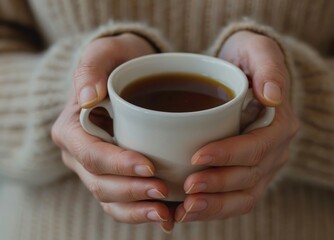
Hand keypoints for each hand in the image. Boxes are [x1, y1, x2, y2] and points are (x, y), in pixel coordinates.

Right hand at [51, 33, 174, 231]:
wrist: (131, 74)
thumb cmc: (119, 62)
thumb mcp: (105, 51)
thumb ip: (92, 66)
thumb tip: (87, 97)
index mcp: (71, 129)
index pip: (90, 154)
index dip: (118, 164)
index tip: (149, 166)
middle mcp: (80, 154)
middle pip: (100, 183)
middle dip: (131, 192)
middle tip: (163, 190)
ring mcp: (97, 169)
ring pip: (110, 199)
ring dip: (137, 209)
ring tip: (167, 213)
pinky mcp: (116, 176)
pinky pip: (123, 202)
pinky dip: (141, 212)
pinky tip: (168, 215)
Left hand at [175, 31, 298, 221]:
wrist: (239, 72)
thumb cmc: (246, 59)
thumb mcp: (258, 50)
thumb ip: (268, 67)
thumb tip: (273, 95)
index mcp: (279, 124)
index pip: (257, 146)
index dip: (229, 155)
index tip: (197, 155)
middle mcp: (275, 150)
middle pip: (250, 176)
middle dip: (218, 185)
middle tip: (187, 187)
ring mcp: (262, 166)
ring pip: (244, 196)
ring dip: (215, 205)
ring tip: (186, 208)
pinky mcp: (246, 174)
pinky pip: (235, 199)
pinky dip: (213, 208)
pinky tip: (188, 209)